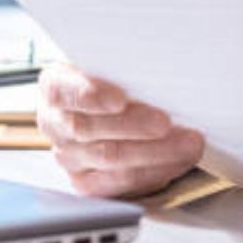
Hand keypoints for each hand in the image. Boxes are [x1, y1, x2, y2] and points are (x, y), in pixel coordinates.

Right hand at [37, 63, 204, 197]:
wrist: (111, 97)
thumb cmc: (117, 73)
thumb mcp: (115, 59)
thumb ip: (126, 63)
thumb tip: (160, 63)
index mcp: (56, 85)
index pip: (63, 92)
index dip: (91, 96)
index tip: (119, 99)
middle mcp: (55, 123)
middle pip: (89, 129)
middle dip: (134, 126)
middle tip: (166, 122)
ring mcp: (68, 155)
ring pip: (109, 158)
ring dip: (154, 152)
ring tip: (187, 143)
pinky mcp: (87, 181)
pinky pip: (120, 183)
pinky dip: (154, 171)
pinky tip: (178, 160)